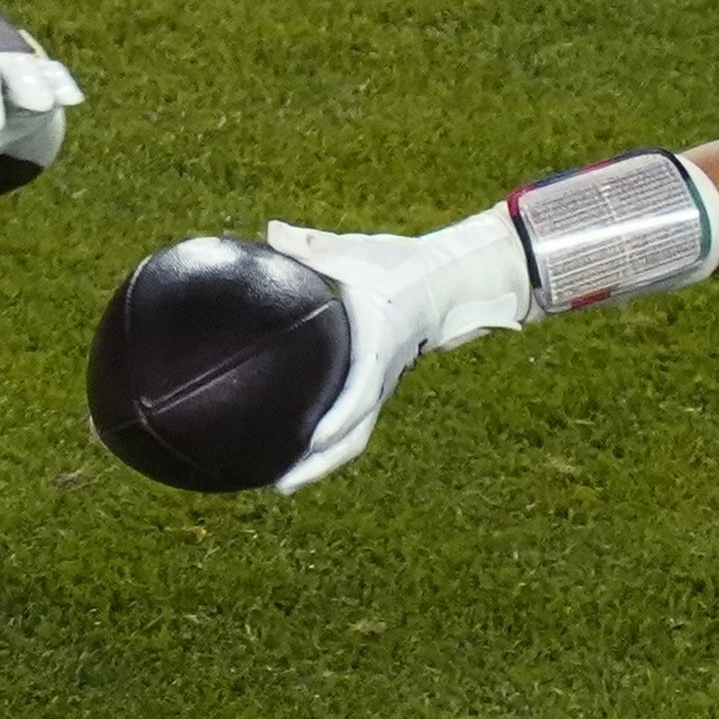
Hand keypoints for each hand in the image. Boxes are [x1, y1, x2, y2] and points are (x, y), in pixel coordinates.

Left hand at [260, 211, 531, 493]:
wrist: (447, 282)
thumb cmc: (402, 266)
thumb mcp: (358, 252)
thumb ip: (313, 246)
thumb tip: (271, 233)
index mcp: (378, 348)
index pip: (359, 394)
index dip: (337, 421)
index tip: (311, 442)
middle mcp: (381, 378)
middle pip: (352, 437)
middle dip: (319, 466)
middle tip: (281, 485)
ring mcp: (380, 387)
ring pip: (353, 438)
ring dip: (321, 464)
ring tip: (281, 482)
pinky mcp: (376, 387)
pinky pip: (352, 424)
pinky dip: (327, 443)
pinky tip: (296, 450)